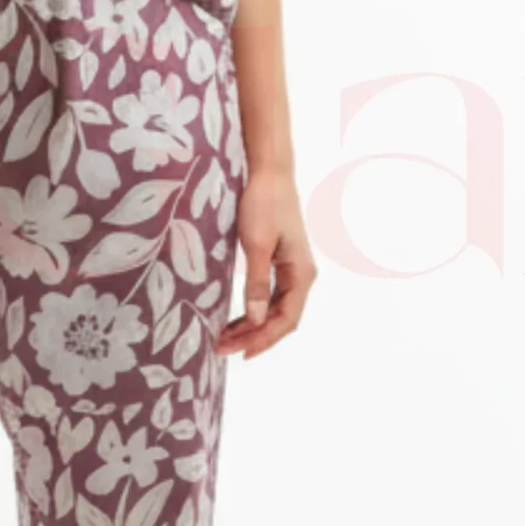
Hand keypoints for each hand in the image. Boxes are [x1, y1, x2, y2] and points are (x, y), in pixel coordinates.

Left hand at [216, 165, 314, 358]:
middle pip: (281, 318)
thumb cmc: (263, 204)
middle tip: (223, 348)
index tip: (239, 352)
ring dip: (253, 326)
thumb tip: (255, 320)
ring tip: (225, 338)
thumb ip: (256, 283)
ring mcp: (292, 269)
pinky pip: (270, 296)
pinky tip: (237, 318)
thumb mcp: (256, 245)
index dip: (263, 339)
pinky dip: (254, 310)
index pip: (285, 320)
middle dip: (254, 336)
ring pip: (275, 309)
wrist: (268, 173)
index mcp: (301, 274)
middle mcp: (301, 275)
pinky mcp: (280, 261)